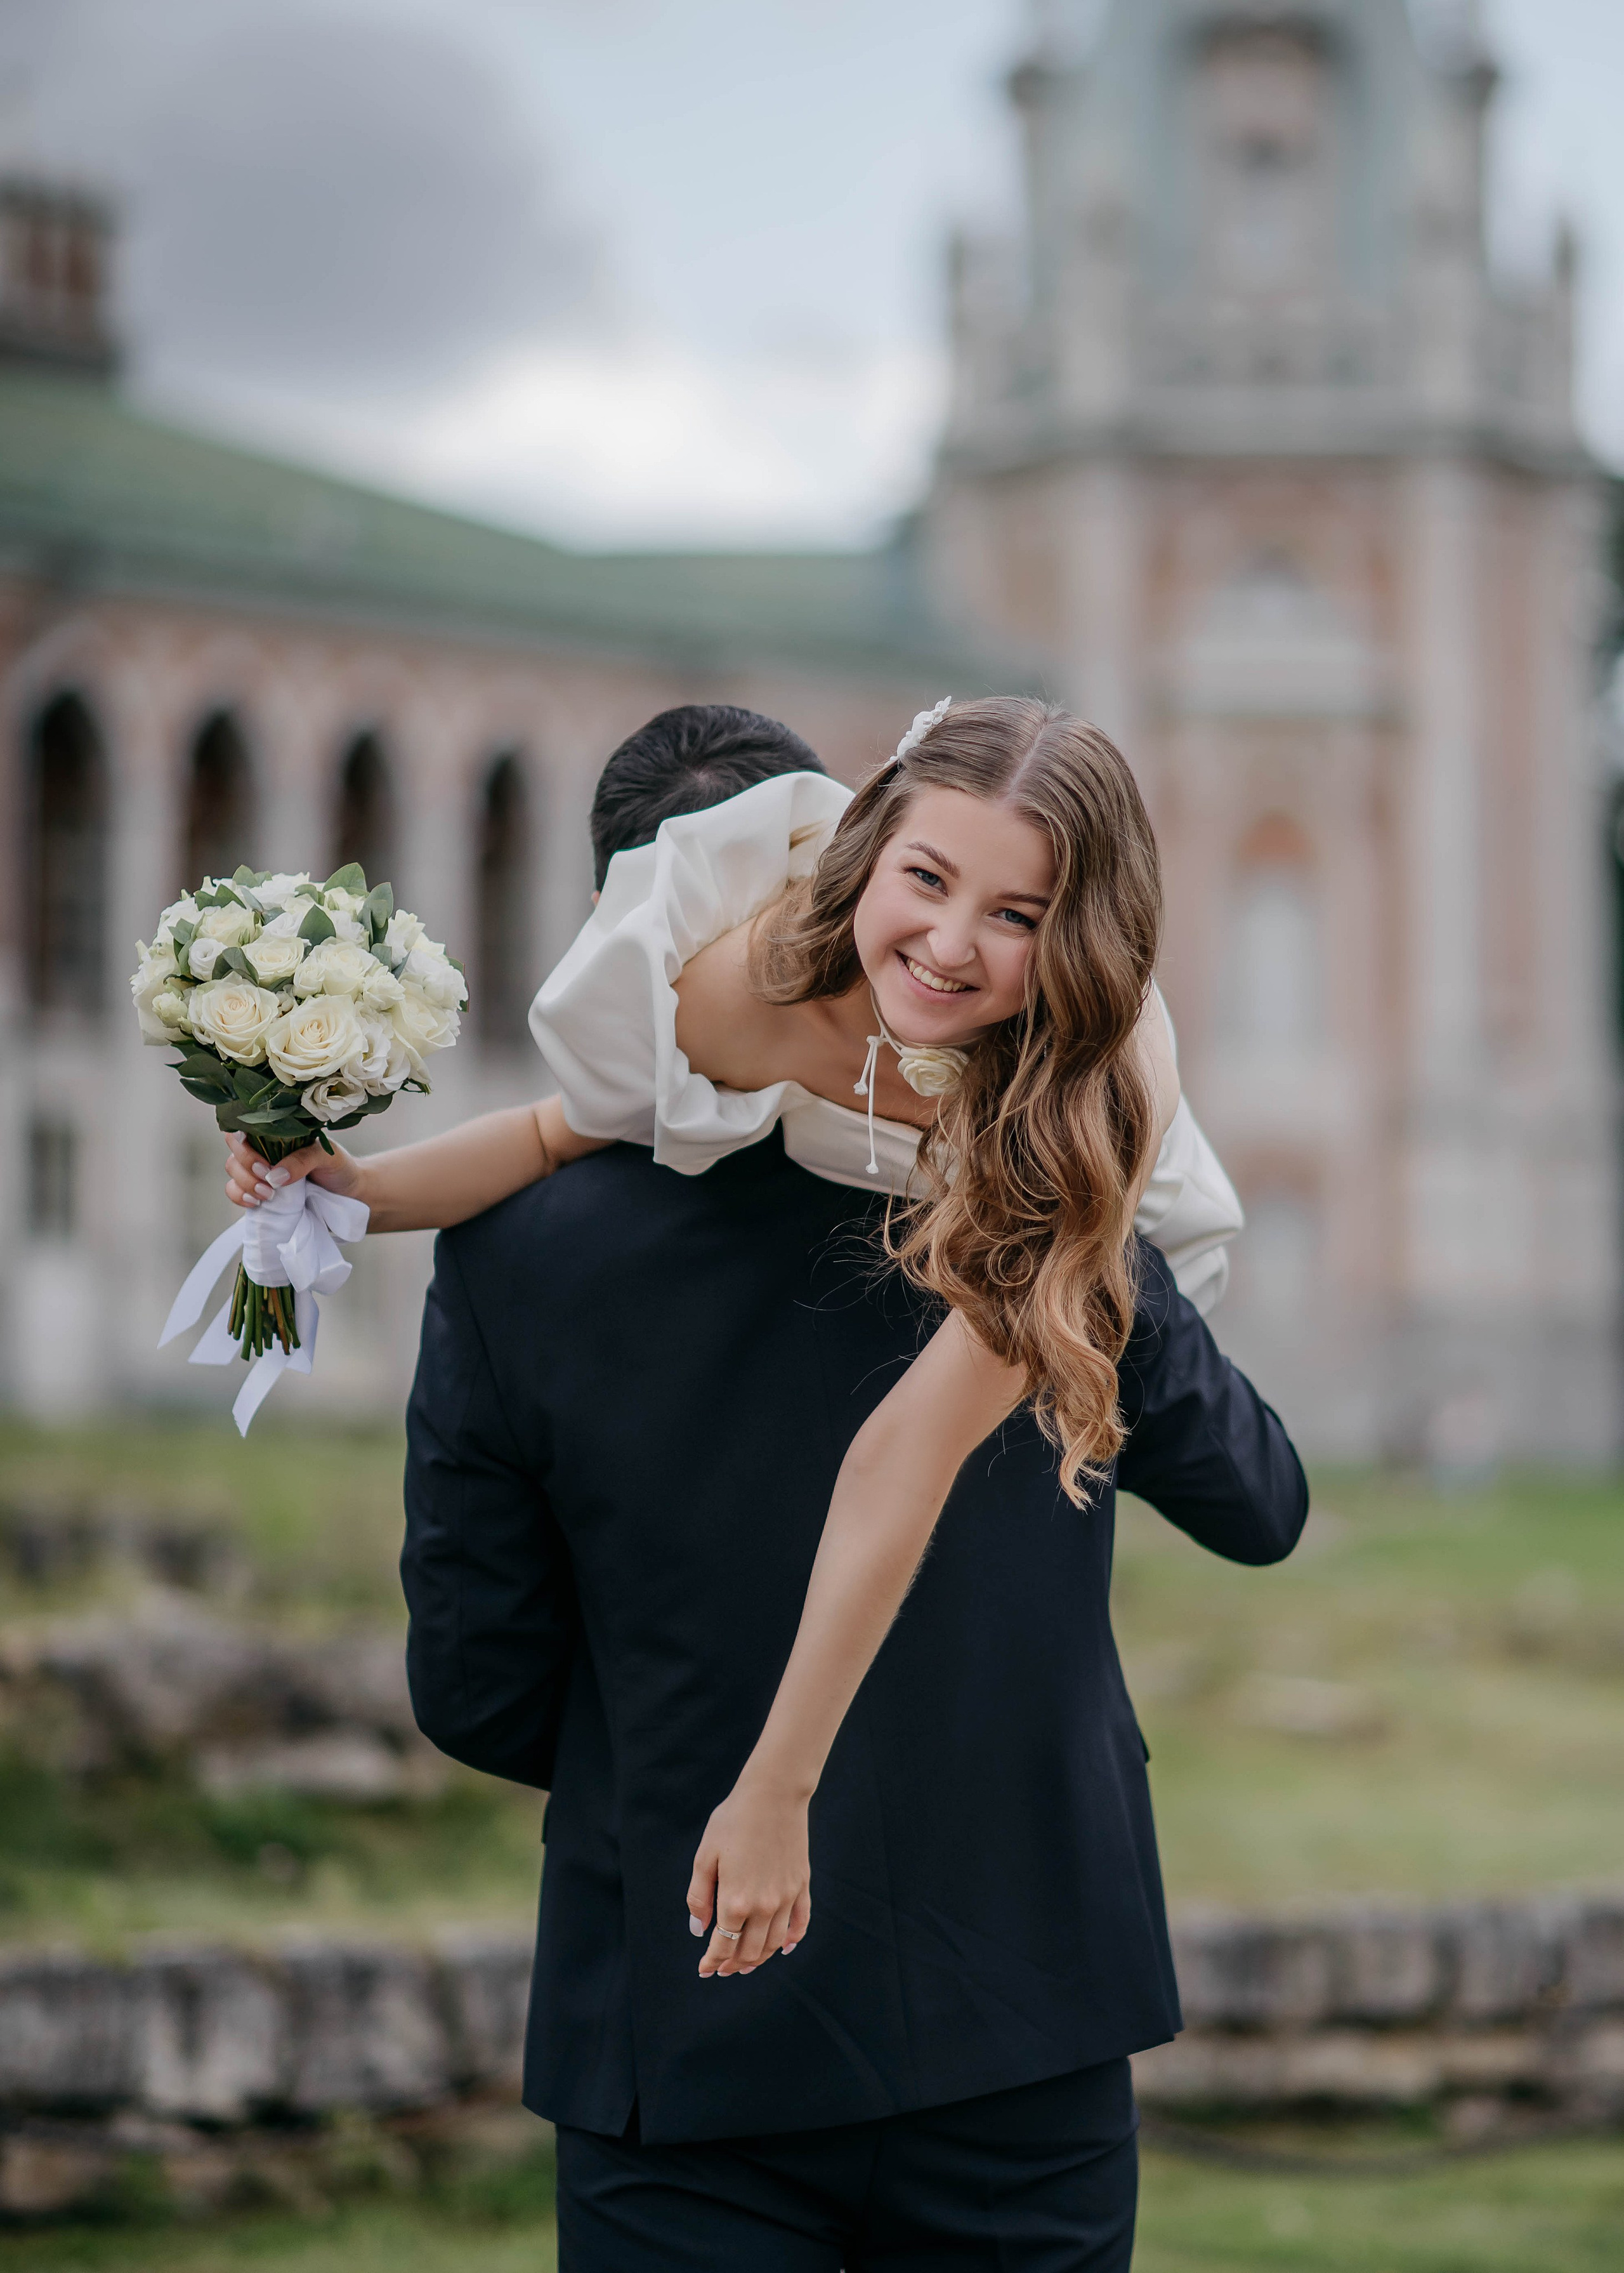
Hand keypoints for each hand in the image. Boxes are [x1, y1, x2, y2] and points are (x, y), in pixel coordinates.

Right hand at [224, 1131, 363, 1210]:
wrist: (350, 1193)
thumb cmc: (339, 1167)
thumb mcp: (327, 1156)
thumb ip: (303, 1160)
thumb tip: (275, 1176)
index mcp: (277, 1134)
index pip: (244, 1127)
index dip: (242, 1142)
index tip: (263, 1161)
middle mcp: (263, 1150)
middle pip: (235, 1152)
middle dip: (246, 1168)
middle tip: (269, 1183)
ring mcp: (259, 1172)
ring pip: (233, 1172)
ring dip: (244, 1184)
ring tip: (268, 1196)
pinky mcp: (258, 1192)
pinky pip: (235, 1192)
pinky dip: (240, 1197)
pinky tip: (256, 1203)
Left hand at [686, 1775, 810, 1978]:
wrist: (773, 1794)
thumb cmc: (734, 1821)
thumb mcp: (705, 1856)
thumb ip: (699, 1896)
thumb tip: (699, 1930)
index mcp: (735, 1901)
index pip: (723, 1945)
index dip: (712, 1961)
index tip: (703, 1969)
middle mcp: (764, 1906)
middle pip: (749, 1950)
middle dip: (733, 1964)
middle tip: (722, 1969)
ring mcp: (786, 1897)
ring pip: (774, 1943)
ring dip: (760, 1958)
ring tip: (746, 1963)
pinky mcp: (801, 1885)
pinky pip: (800, 1923)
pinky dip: (792, 1940)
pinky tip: (785, 1948)